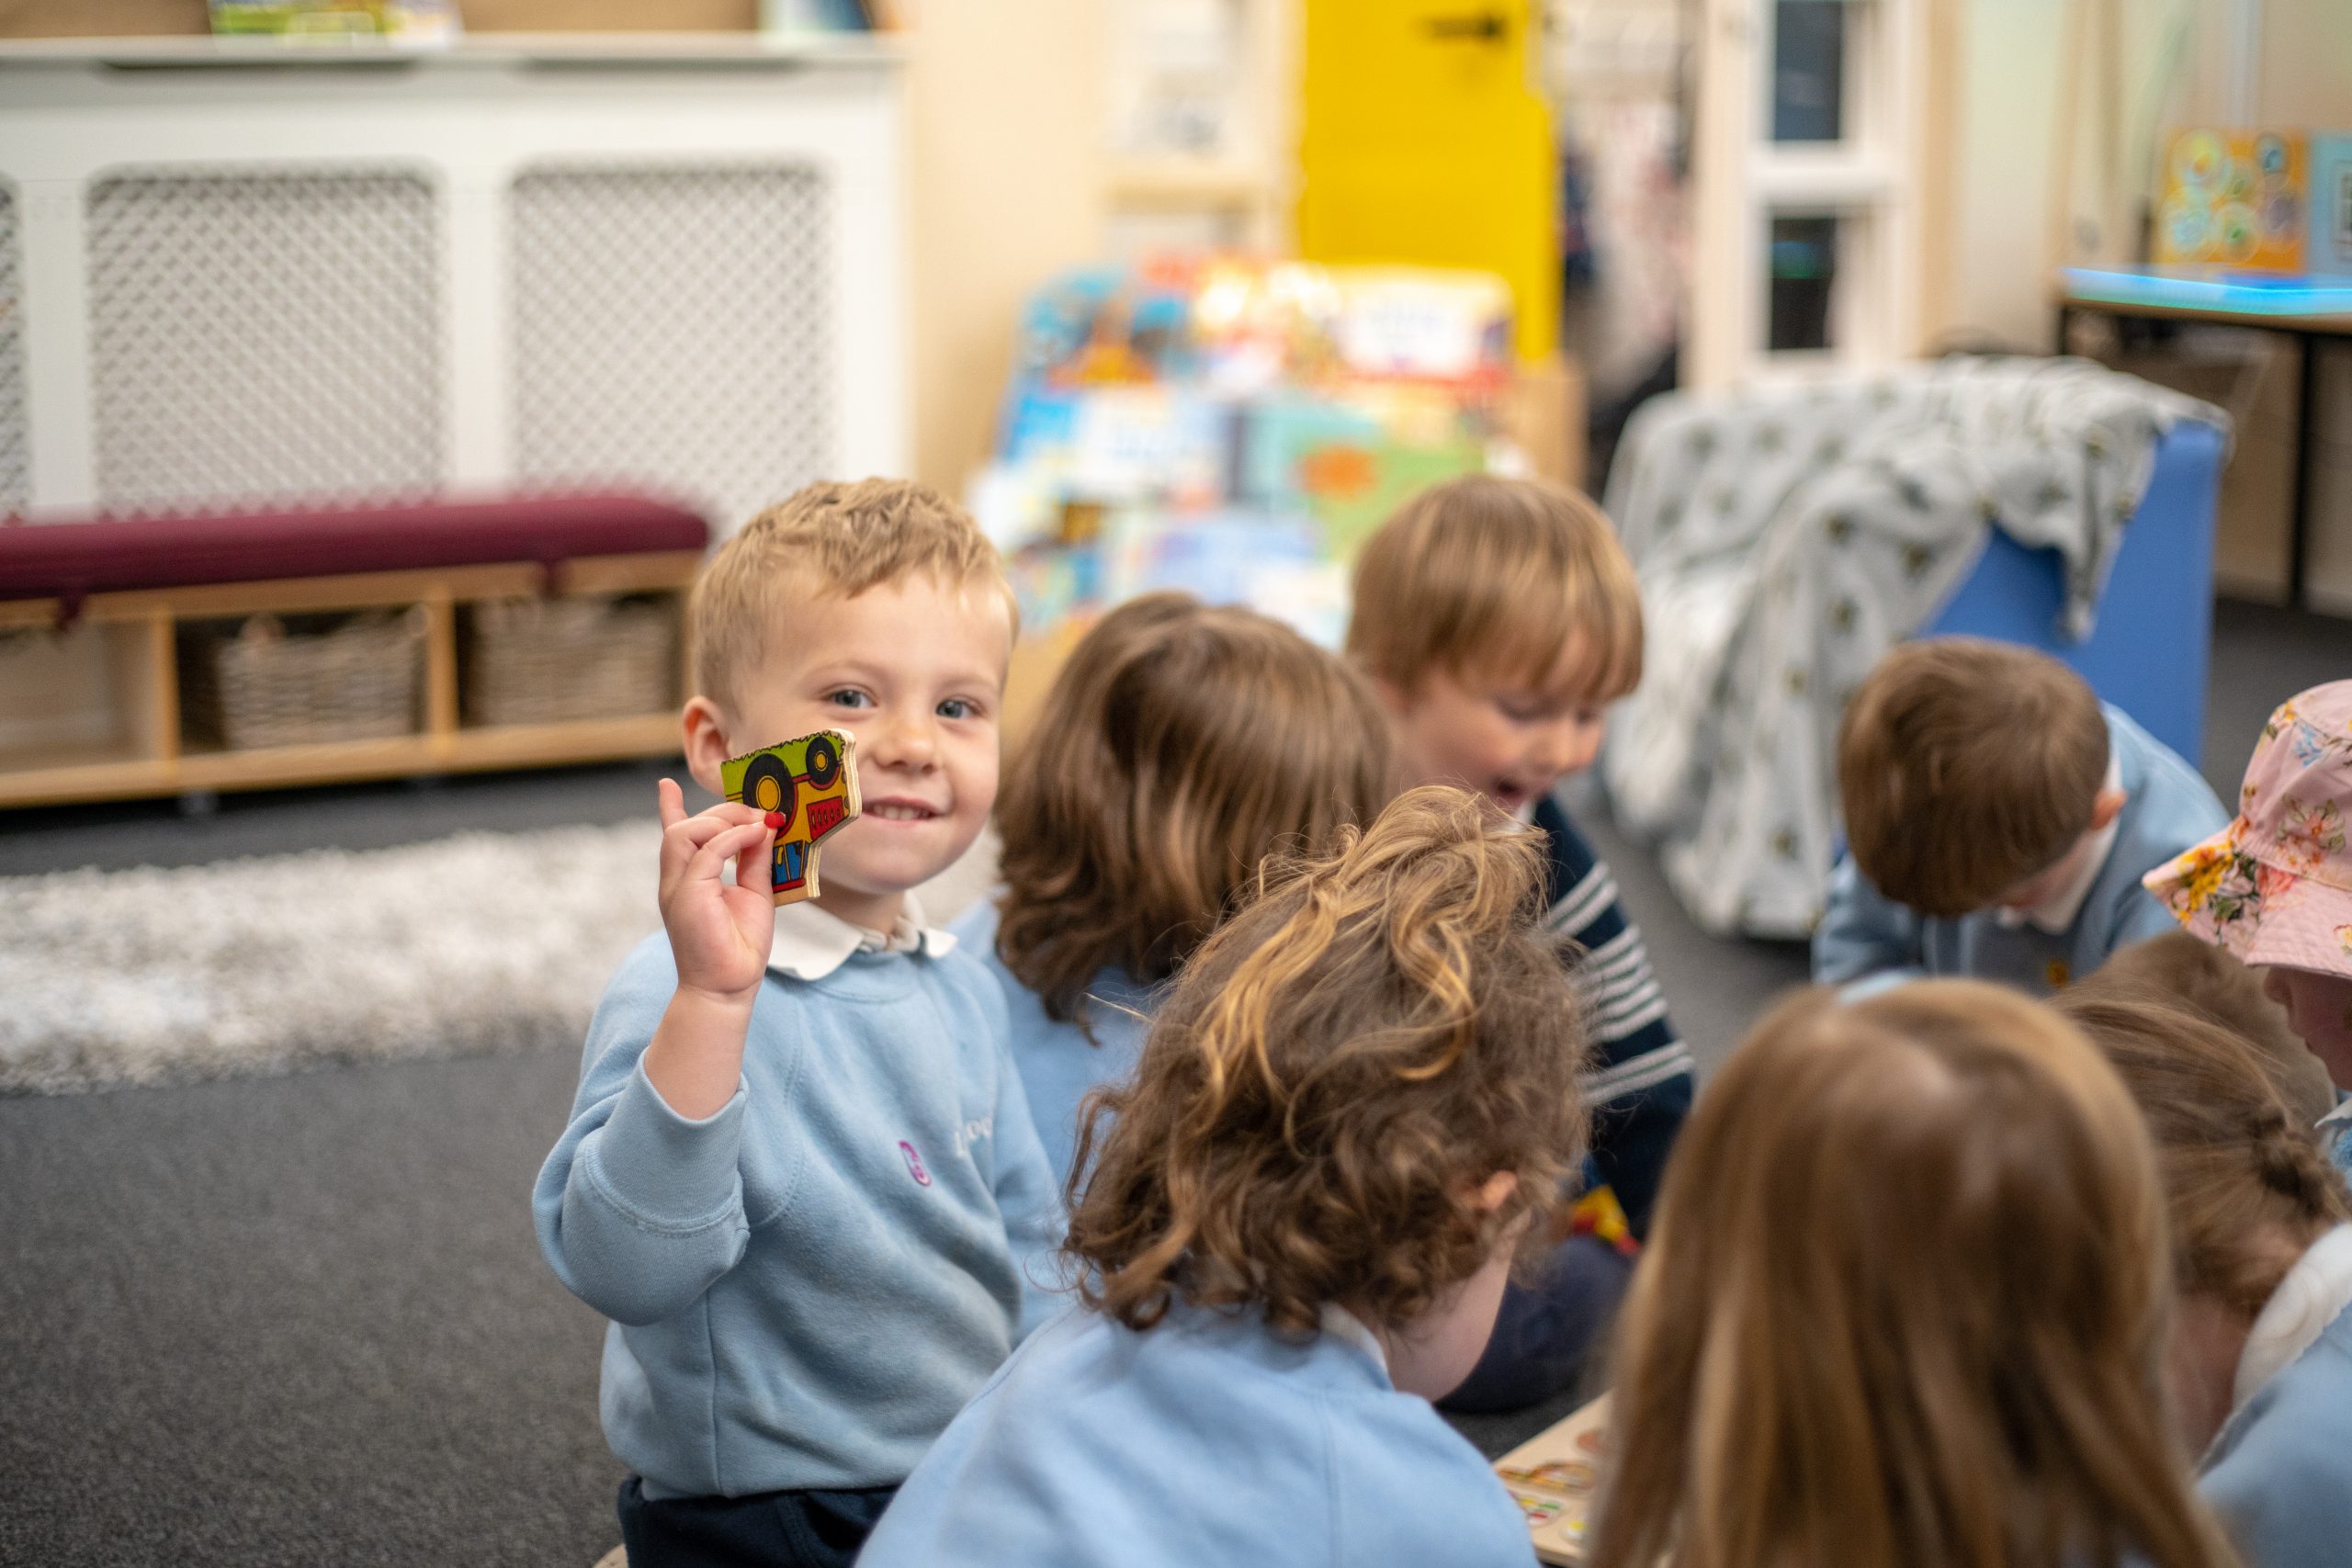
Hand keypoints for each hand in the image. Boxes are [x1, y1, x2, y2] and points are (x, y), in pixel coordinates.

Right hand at [655, 778, 775, 1004]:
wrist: (728, 989)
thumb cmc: (739, 947)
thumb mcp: (754, 893)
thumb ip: (754, 860)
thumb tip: (765, 826)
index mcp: (687, 880)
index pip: (673, 835)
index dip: (668, 808)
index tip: (665, 785)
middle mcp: (676, 880)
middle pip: (684, 826)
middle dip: (723, 812)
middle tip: (760, 816)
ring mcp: (677, 888)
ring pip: (686, 832)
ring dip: (725, 821)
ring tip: (757, 825)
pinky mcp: (687, 896)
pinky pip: (706, 852)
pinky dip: (733, 837)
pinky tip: (757, 834)